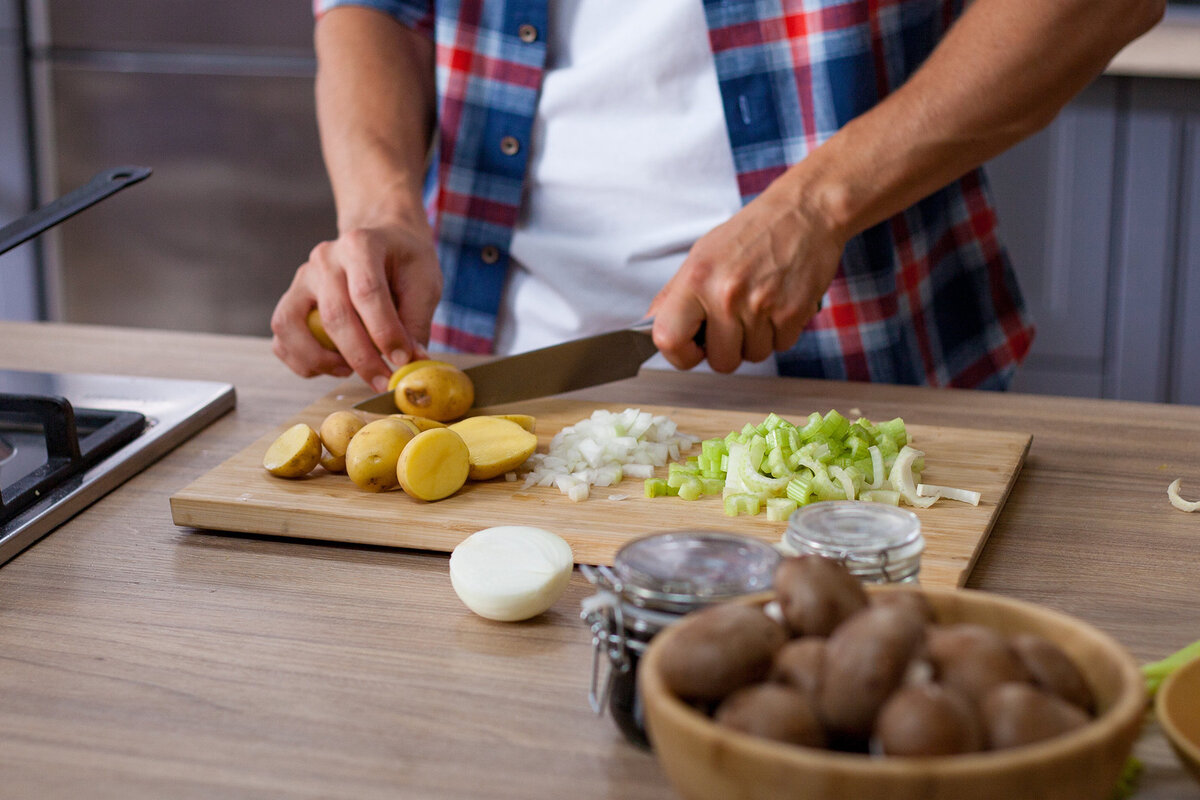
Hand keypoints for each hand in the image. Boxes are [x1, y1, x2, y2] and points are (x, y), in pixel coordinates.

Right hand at [271, 220, 441, 391]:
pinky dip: (301, 360)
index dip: (385, 332)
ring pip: (291, 326)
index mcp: (360, 245)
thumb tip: (411, 364)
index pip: (367, 292)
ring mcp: (303, 278)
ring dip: (320, 360)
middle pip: (334, 315)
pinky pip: (282, 337)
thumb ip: (416, 322)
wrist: (383, 240)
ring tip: (350, 370)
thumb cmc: (404, 261)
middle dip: (361, 357)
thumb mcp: (425, 283)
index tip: (402, 360)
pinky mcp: (292, 299)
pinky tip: (333, 366)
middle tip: (383, 380)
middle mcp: (325, 258)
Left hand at [649, 180, 843, 372]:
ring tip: (759, 305)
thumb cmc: (752, 233)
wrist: (804, 212)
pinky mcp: (792, 312)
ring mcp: (761, 305)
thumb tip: (654, 327)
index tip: (692, 348)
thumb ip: (677, 294)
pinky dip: (781, 332)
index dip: (680, 354)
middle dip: (729, 348)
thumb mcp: (702, 255)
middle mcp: (726, 293)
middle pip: (721, 361)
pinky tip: (779, 304)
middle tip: (735, 321)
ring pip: (754, 356)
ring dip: (757, 339)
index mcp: (696, 278)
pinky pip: (781, 346)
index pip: (668, 339)